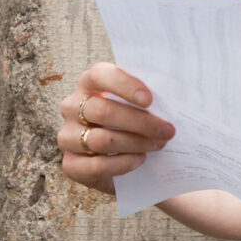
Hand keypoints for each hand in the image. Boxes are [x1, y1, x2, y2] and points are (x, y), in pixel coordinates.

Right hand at [57, 62, 175, 195]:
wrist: (126, 159)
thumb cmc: (136, 122)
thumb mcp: (140, 105)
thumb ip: (147, 96)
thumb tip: (173, 93)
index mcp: (89, 83)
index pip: (100, 75)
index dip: (125, 85)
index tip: (149, 100)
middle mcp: (72, 107)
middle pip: (103, 111)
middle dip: (140, 122)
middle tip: (168, 130)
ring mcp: (67, 136)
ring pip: (102, 139)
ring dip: (136, 143)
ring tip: (158, 144)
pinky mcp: (71, 164)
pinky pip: (97, 165)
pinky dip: (123, 163)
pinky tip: (140, 159)